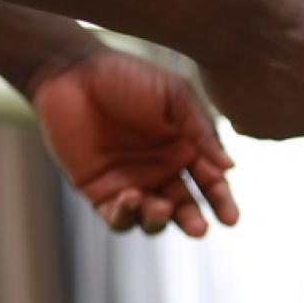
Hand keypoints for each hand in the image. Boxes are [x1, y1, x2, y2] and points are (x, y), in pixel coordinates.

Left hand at [33, 52, 238, 236]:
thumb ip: (201, 130)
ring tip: (159, 206)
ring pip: (152, 219)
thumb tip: (229, 167)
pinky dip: (127, 216)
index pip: (211, 183)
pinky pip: (117, 217)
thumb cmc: (127, 77)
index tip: (230, 219)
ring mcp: (132, 182)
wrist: (73, 74)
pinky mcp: (100, 191)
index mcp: (185, 149)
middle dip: (193, 222)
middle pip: (185, 208)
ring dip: (160, 220)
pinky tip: (130, 197)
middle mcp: (162, 171)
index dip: (222, 202)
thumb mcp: (175, 96)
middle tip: (198, 229)